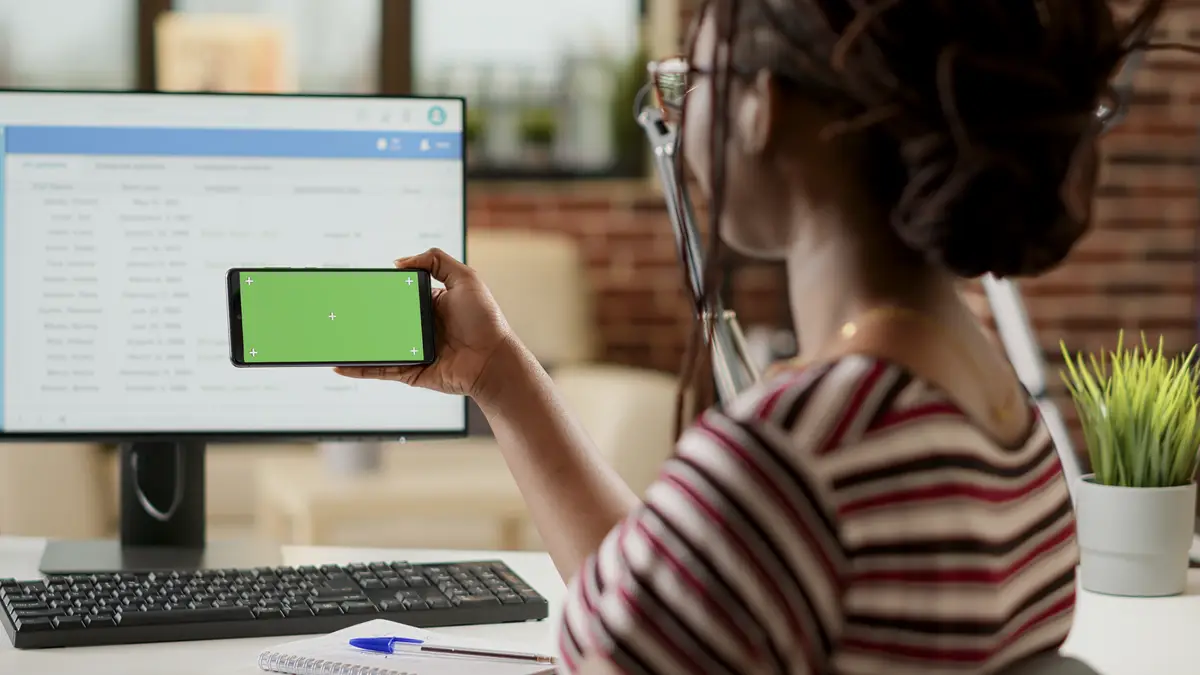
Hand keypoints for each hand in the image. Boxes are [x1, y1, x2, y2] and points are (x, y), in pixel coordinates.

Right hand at [334, 248, 514, 398]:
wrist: (493, 359)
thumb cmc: (485, 320)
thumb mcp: (465, 278)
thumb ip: (435, 261)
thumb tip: (398, 262)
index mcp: (430, 304)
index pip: (396, 295)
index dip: (377, 291)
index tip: (354, 287)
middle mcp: (419, 327)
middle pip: (381, 320)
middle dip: (357, 316)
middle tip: (333, 310)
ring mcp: (412, 351)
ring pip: (375, 345)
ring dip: (352, 343)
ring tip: (328, 336)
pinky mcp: (410, 372)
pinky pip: (379, 369)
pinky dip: (358, 369)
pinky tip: (339, 364)